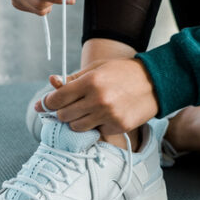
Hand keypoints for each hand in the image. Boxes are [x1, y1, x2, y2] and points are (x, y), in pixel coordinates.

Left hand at [36, 58, 159, 136]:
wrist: (156, 82)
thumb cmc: (124, 72)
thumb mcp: (97, 68)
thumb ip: (74, 78)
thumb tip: (52, 82)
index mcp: (90, 81)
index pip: (57, 99)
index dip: (46, 103)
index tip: (43, 105)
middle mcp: (97, 100)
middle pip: (64, 116)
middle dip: (63, 112)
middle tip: (70, 106)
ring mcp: (108, 115)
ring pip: (77, 127)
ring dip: (78, 120)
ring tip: (88, 110)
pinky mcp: (118, 127)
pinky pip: (96, 131)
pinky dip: (97, 125)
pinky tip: (106, 114)